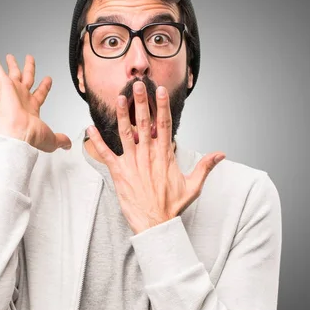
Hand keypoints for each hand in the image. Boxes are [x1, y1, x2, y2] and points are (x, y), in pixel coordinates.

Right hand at [0, 46, 70, 151]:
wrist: (17, 134)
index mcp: (31, 108)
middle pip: (26, 79)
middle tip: (30, 60)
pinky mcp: (4, 86)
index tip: (48, 79)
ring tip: (10, 56)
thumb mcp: (51, 138)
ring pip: (13, 73)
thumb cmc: (30, 137)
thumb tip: (68, 145)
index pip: (40, 94)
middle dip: (29, 70)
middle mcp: (21, 98)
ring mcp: (12, 92)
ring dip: (12, 64)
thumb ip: (61, 139)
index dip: (45, 86)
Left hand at [87, 81, 225, 233]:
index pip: (164, 125)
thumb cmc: (172, 206)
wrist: (155, 224)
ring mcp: (133, 163)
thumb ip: (205, 167)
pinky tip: (89, 128)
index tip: (160, 90)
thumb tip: (221, 154)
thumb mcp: (193, 186)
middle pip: (145, 123)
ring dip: (123, 115)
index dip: (162, 106)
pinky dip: (97, 141)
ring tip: (119, 98)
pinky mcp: (119, 173)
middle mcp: (148, 156)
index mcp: (165, 156)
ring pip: (126, 134)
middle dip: (142, 102)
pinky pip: (106, 154)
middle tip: (137, 84)